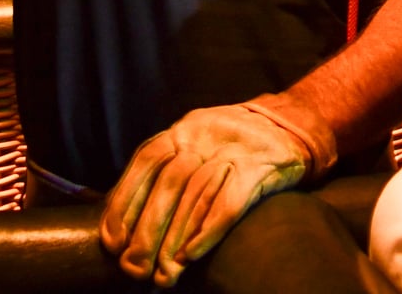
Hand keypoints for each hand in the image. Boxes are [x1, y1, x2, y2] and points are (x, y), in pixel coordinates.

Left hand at [100, 100, 321, 284]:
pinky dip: (209, 230)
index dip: (125, 200)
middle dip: (148, 229)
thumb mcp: (197, 147)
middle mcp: (205, 134)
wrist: (288, 128)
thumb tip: (124, 228)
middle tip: (136, 268)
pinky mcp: (261, 167)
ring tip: (163, 273)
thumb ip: (165, 175)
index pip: (146, 160)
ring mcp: (235, 148)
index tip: (113, 241)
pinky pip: (231, 200)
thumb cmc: (231, 150)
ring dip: (176, 238)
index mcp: (184, 130)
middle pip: (170, 181)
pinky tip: (192, 255)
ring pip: (197, 192)